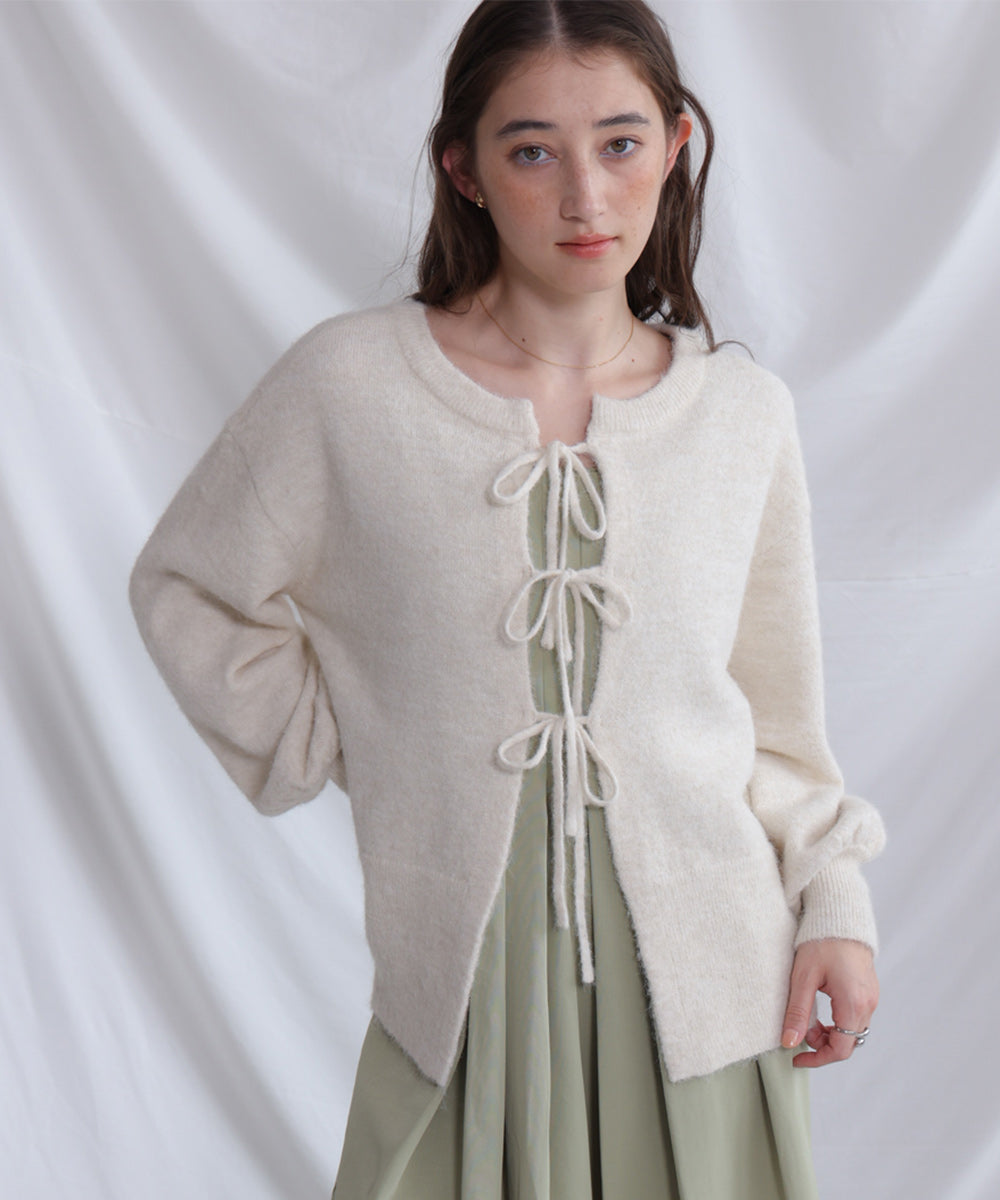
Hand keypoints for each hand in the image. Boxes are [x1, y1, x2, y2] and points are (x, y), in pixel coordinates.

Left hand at [781, 938, 878, 1067]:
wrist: (840, 917)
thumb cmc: (820, 943)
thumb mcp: (803, 978)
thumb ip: (797, 1012)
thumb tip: (789, 1043)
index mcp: (853, 1003)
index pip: (841, 1049)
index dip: (818, 1059)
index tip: (797, 1058)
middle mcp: (868, 1004)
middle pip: (848, 1043)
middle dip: (822, 1045)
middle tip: (799, 1031)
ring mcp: (872, 998)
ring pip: (852, 1031)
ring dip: (830, 1033)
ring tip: (808, 1018)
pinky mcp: (869, 992)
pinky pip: (856, 1017)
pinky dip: (839, 1022)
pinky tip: (821, 1009)